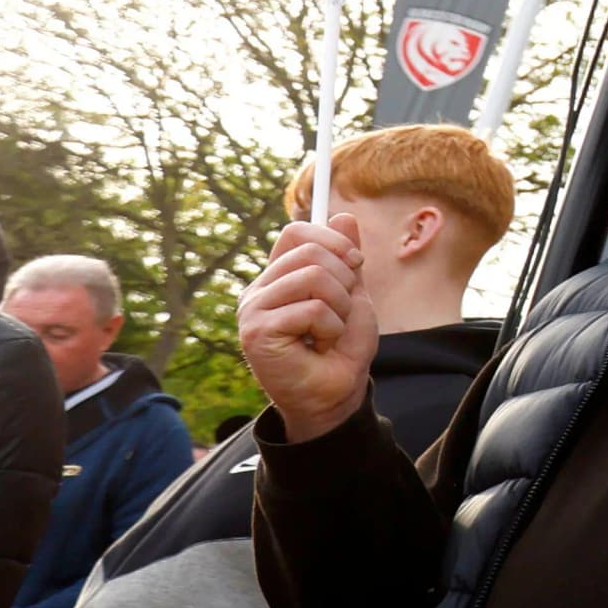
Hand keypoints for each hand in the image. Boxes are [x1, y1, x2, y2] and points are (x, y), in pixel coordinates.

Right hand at [237, 220, 376, 445]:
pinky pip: (312, 308)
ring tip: (329, 331)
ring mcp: (253, 310)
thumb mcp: (352, 294)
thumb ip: (345, 258)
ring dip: (339, 307)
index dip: (333, 240)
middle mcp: (259, 290)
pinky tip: (319, 347)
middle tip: (341, 312)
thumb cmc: (341, 348)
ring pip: (314, 276)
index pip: (297, 231)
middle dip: (345, 280)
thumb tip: (344, 214)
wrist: (336, 393)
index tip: (354, 264)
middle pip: (310, 250)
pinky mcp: (257, 332)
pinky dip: (331, 328)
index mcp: (278, 278)